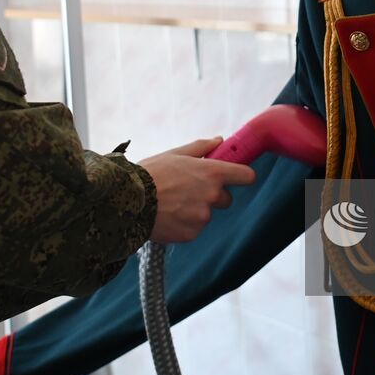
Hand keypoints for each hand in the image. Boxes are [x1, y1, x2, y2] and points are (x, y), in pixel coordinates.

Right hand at [139, 137, 256, 243]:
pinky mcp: (191, 233)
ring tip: (171, 203)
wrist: (128, 201)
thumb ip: (201, 148)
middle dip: (213, 196)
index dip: (243, 176)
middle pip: (226, 199)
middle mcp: (212, 195)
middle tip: (189, 191)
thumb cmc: (151, 173)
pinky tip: (167, 216)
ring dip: (195, 210)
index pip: (246, 176)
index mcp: (212, 173)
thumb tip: (219, 141)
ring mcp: (202, 217)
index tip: (239, 177)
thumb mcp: (175, 154)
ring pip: (206, 214)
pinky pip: (194, 228)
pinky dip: (184, 224)